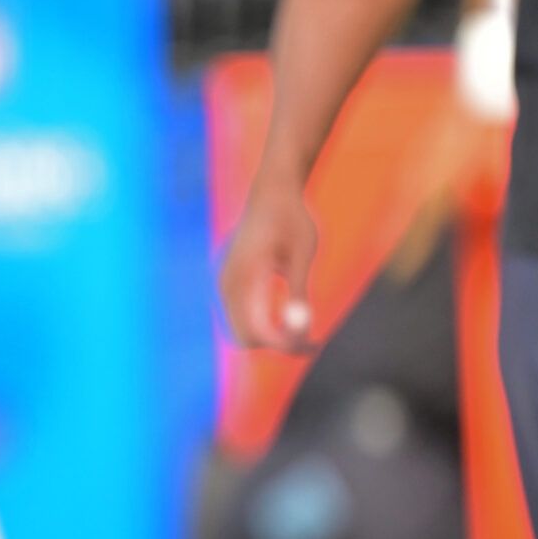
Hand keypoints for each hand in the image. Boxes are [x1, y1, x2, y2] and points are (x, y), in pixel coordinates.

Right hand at [217, 176, 317, 350]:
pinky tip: (289, 316)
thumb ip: (298, 291)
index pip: (257, 329)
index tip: (314, 344)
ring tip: (305, 332)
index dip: (285, 343)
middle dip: (277, 345)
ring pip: (240, 330)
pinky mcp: (227, 283)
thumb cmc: (292, 219)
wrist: (271, 193)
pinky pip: (240, 317)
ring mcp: (223, 284)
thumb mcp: (302, 254)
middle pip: (244, 337)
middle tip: (312, 342)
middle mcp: (225, 283)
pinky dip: (263, 325)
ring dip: (270, 337)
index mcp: (242, 276)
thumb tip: (302, 327)